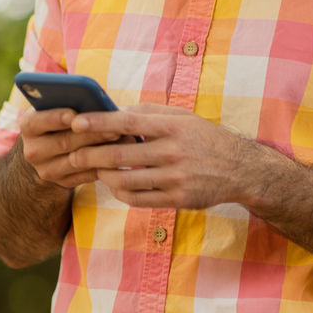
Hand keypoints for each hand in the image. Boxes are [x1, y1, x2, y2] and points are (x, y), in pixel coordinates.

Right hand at [17, 107, 126, 189]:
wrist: (47, 152)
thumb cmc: (59, 120)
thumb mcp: (55, 109)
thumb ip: (68, 102)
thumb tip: (95, 98)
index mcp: (28, 126)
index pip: (38, 121)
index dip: (56, 117)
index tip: (74, 114)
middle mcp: (33, 150)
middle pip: (64, 142)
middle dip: (91, 134)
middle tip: (115, 127)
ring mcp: (47, 170)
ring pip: (78, 160)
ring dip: (103, 150)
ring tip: (125, 140)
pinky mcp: (63, 183)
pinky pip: (86, 175)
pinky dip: (105, 165)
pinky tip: (122, 156)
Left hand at [68, 104, 266, 208]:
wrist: (240, 169)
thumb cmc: (204, 138)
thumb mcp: (182, 116)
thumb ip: (149, 113)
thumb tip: (114, 112)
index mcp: (172, 126)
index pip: (127, 122)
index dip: (99, 123)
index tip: (76, 122)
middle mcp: (173, 152)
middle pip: (119, 155)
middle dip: (90, 155)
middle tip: (72, 154)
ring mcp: (175, 179)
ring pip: (125, 180)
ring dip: (103, 176)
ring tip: (95, 169)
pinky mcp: (178, 200)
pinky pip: (138, 199)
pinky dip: (120, 193)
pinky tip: (115, 185)